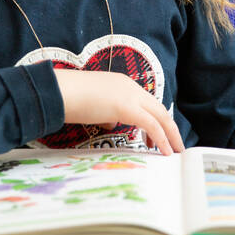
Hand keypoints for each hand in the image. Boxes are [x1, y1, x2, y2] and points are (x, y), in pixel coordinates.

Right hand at [54, 69, 185, 155]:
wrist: (58, 91)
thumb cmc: (68, 98)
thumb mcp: (93, 106)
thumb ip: (106, 114)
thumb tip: (112, 123)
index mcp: (122, 84)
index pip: (147, 102)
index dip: (156, 120)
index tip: (156, 137)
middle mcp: (130, 87)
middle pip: (159, 108)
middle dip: (170, 128)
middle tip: (176, 145)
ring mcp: (130, 95)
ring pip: (160, 115)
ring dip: (170, 134)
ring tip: (173, 150)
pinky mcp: (127, 107)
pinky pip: (152, 125)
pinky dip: (161, 138)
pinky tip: (163, 151)